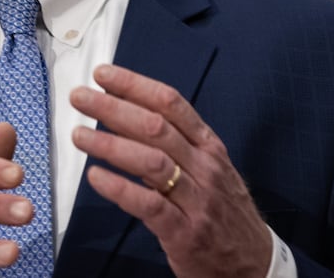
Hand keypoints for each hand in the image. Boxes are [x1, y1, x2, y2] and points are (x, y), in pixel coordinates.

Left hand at [70, 64, 272, 277]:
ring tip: (79, 135)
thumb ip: (174, 146)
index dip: (135, 86)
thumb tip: (126, 118)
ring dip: (111, 144)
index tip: (103, 75)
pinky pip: (149, 205)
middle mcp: (204, 167)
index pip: (171, 104)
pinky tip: (96, 177)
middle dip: (113, 108)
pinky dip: (120, 189)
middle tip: (80, 97)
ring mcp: (196, 200)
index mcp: (208, 146)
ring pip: (151, 162)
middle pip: (155, 127)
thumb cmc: (223, 211)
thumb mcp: (209, 169)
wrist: (254, 262)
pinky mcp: (185, 232)